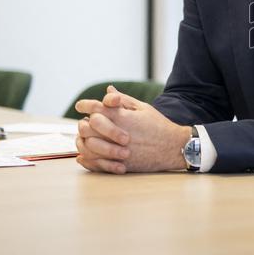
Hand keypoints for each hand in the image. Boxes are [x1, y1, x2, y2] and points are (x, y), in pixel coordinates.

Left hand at [74, 86, 190, 173]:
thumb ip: (123, 99)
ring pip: (87, 146)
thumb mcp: (143, 108)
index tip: (81, 106)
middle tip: (86, 124)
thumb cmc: (159, 126)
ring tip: (87, 139)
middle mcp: (116, 133)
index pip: (94, 108)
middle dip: (84, 124)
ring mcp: (117, 150)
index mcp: (122, 116)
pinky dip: (87, 159)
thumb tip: (109, 90)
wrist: (173, 147)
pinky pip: (95, 163)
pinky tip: (85, 156)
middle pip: (87, 127)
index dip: (84, 105)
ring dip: (84, 142)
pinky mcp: (119, 164)